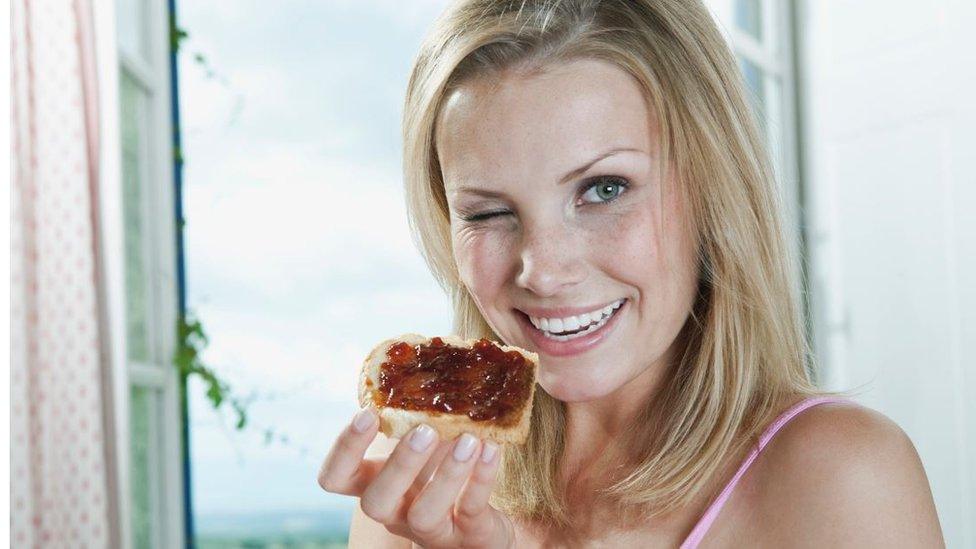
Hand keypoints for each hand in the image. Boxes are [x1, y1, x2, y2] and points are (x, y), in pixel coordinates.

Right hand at [318, 408, 516, 548]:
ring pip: (424, 515)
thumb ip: (419, 412)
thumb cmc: (441, 471)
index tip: (368, 412)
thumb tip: (435, 356)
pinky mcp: (466, 536)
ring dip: (446, 474)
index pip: (335, 477)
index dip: (344, 449)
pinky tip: (492, 449)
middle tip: (424, 429)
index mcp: (373, 482)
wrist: (482, 522)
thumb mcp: (425, 441)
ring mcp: (428, 529)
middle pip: (374, 502)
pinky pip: (471, 511)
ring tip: (469, 439)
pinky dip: (482, 479)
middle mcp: (394, 510)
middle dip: (398, 464)